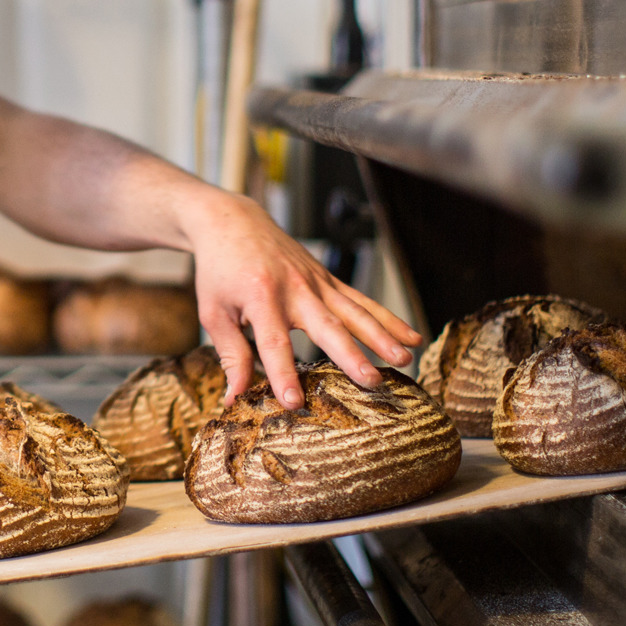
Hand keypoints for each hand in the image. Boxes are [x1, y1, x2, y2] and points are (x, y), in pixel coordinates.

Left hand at [186, 191, 421, 408]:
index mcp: (260, 297)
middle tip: (371, 381)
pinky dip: (388, 318)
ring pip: (354, 311)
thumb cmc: (220, 271)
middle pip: (327, 326)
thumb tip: (237, 397)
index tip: (293, 403)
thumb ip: (231, 354)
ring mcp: (316, 282)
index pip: (274, 343)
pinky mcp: (328, 279)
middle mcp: (294, 288)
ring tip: (404, 360)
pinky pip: (362, 300)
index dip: (283, 374)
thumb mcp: (214, 312)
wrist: (232, 222)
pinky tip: (411, 337)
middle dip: (350, 355)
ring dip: (381, 335)